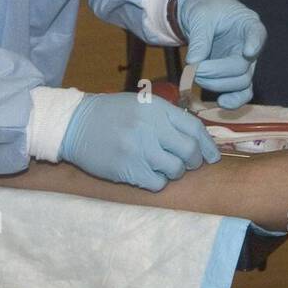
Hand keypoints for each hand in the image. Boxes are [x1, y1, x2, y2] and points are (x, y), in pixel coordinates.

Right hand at [59, 92, 220, 191]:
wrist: (75, 124)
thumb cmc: (111, 113)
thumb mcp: (142, 104)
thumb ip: (167, 117)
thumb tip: (196, 137)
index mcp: (157, 109)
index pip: (194, 128)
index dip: (208, 145)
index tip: (212, 156)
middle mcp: (151, 128)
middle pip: (189, 151)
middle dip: (194, 161)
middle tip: (188, 163)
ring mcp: (140, 150)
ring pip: (175, 170)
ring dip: (175, 172)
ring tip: (165, 167)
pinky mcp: (128, 169)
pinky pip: (157, 183)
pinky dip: (158, 181)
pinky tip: (150, 174)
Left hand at [177, 0, 266, 109]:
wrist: (200, 14)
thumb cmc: (205, 8)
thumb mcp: (200, 17)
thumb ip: (199, 40)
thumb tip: (193, 64)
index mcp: (247, 24)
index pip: (257, 34)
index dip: (254, 44)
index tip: (248, 52)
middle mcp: (250, 46)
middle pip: (243, 67)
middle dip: (217, 72)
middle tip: (194, 69)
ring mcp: (244, 64)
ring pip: (241, 83)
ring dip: (217, 85)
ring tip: (195, 77)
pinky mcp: (234, 76)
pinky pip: (240, 93)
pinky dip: (232, 101)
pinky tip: (220, 103)